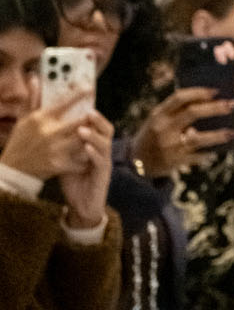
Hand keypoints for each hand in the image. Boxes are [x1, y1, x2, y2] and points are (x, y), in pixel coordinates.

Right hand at [0, 95, 96, 182]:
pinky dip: (87, 155)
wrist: (14, 171)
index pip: (64, 103)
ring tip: (97, 132)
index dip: (78, 94)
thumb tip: (35, 77)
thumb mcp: (23, 119)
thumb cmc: (20, 142)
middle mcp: (50, 132)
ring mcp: (55, 149)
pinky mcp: (59, 164)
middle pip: (79, 121)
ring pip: (83, 139)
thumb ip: (32, 99)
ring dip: (91, 135)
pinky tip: (91, 152)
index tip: (89, 88)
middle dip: (90, 118)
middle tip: (96, 115)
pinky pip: (80, 158)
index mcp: (41, 119)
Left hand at [58, 110, 113, 229]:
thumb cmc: (74, 181)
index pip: (98, 126)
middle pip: (107, 131)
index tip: (84, 103)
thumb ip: (65, 145)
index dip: (93, 115)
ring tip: (82, 130)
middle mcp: (103, 152)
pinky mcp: (103, 176)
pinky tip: (86, 148)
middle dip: (98, 121)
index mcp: (95, 146)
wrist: (81, 206)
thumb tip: (51, 127)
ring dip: (94, 136)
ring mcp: (104, 163)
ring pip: (105, 144)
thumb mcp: (67, 159)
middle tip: (88, 112)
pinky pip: (101, 162)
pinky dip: (94, 154)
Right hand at [133, 88, 233, 176]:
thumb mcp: (157, 119)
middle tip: (232, 104)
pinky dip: (209, 152)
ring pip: (198, 138)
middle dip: (215, 108)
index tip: (216, 90)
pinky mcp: (175, 162)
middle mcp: (164, 128)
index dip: (199, 92)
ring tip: (232, 133)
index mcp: (159, 114)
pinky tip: (219, 150)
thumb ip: (175, 110)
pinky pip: (197, 156)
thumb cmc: (152, 135)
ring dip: (218, 135)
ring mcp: (170, 146)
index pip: (180, 97)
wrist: (136, 163)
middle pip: (193, 113)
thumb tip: (206, 100)